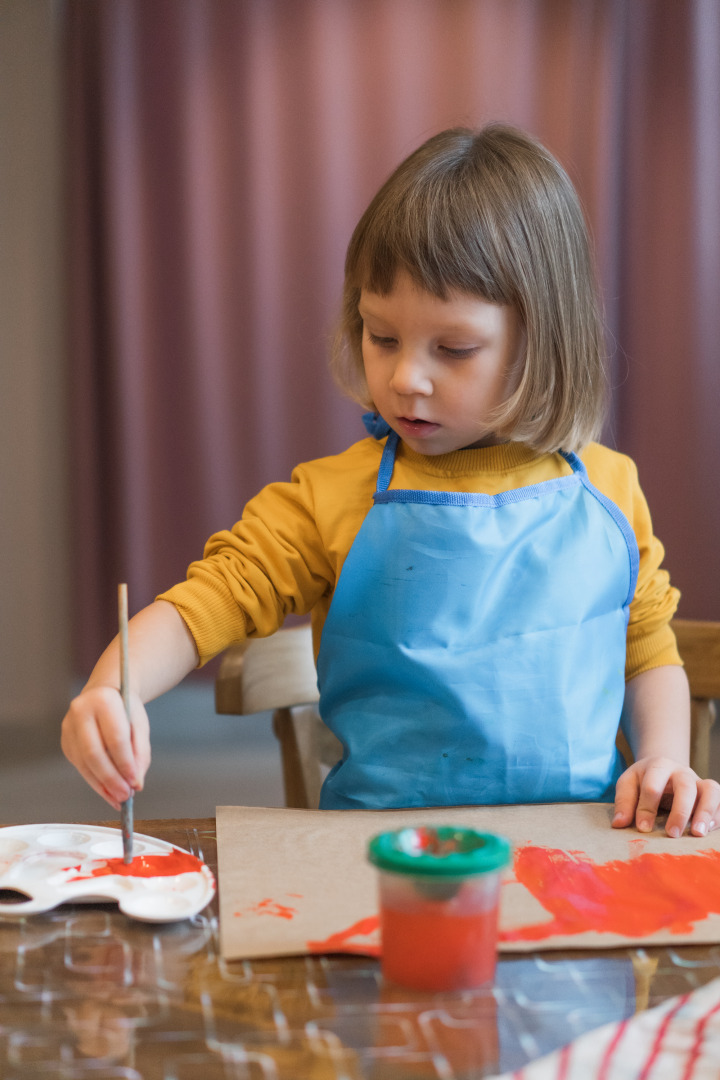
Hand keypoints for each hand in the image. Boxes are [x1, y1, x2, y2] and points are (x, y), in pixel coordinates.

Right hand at [61, 686, 150, 809]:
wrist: (105, 694)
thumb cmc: (125, 710)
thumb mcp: (139, 724)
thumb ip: (140, 753)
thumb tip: (136, 784)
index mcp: (103, 700)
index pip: (115, 738)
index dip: (125, 763)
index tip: (135, 783)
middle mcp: (80, 712)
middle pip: (94, 753)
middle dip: (111, 779)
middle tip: (126, 796)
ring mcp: (69, 727)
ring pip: (84, 764)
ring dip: (102, 785)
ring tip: (120, 799)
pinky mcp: (65, 742)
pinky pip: (80, 767)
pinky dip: (95, 783)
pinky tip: (108, 793)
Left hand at [612, 756, 719, 837]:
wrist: (664, 768)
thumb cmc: (644, 779)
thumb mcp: (629, 783)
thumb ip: (624, 802)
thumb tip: (619, 824)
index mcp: (658, 765)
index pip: (653, 785)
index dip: (646, 808)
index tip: (642, 829)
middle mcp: (682, 772)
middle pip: (685, 786)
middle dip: (679, 811)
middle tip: (672, 834)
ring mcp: (699, 781)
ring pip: (710, 790)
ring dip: (706, 812)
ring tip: (697, 833)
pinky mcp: (711, 793)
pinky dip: (716, 816)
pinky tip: (706, 831)